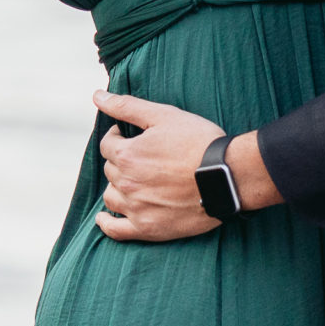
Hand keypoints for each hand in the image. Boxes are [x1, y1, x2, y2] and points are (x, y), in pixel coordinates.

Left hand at [92, 91, 281, 241]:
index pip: (107, 144)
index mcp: (127, 155)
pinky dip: (107, 224)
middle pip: (111, 170)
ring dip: (117, 187)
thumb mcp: (163, 115)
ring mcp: (136, 208)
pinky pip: (116, 230)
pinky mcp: (148, 228)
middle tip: (139, 157)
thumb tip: (97, 95)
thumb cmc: (198, 142)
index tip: (126, 135)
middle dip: (120, 160)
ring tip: (130, 182)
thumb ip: (126, 106)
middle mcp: (127, 182)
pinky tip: (104, 218)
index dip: (116, 137)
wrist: (227, 176)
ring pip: (111, 196)